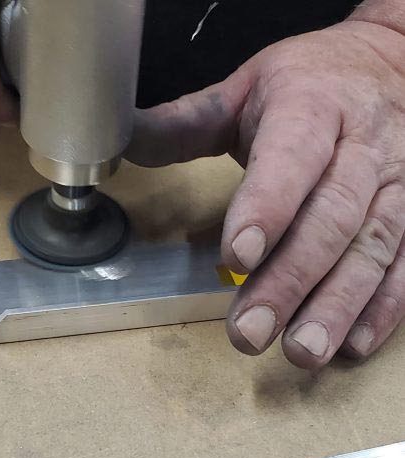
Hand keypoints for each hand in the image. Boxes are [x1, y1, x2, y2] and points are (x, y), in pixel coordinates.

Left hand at [129, 19, 404, 369]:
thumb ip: (187, 122)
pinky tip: (351, 346)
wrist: (392, 63)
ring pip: (372, 249)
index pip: (292, 157)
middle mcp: (365, 148)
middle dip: (289, 280)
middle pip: (330, 218)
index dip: (266, 208)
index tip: (236, 258)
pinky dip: (381, 310)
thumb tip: (121, 141)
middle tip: (252, 331)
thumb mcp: (247, 89)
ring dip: (337, 306)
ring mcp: (399, 185)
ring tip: (302, 352)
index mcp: (314, 106)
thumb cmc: (313, 83)